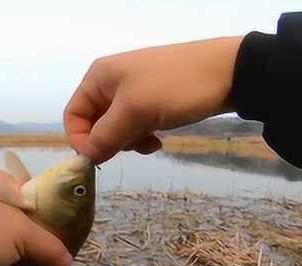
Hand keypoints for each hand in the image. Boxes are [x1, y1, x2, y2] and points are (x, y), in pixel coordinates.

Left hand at [0, 171, 71, 265]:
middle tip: (48, 260)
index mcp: (3, 181)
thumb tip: (67, 262)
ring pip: (4, 231)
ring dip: (16, 249)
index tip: (63, 243)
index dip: (55, 219)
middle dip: (35, 238)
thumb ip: (48, 247)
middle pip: (23, 216)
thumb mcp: (19, 237)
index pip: (40, 197)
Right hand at [64, 36, 243, 163]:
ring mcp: (134, 90)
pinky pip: (135, 123)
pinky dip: (142, 135)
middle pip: (94, 123)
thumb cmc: (175, 88)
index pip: (73, 116)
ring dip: (129, 141)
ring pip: (116, 127)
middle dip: (110, 141)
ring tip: (150, 143)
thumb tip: (85, 158)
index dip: (82, 140)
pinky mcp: (153, 99)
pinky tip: (158, 140)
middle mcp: (111, 82)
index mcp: (99, 77)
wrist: (228, 72)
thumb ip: (105, 136)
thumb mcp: (135, 112)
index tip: (102, 159)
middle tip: (134, 147)